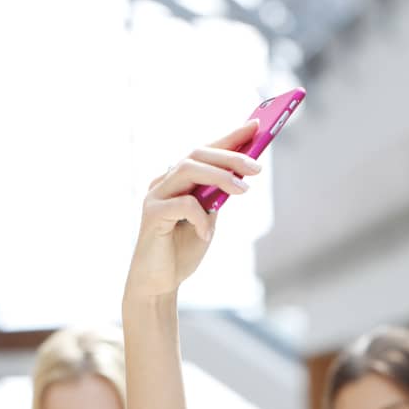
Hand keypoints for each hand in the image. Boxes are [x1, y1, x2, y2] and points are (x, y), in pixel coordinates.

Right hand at [124, 123, 261, 301]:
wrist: (159, 282)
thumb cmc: (182, 249)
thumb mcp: (208, 219)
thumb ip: (216, 197)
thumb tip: (240, 174)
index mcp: (179, 179)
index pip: (205, 150)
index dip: (230, 137)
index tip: (256, 126)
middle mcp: (164, 181)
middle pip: (196, 154)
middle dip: (230, 156)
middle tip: (257, 166)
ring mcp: (155, 195)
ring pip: (187, 169)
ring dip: (220, 176)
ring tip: (243, 190)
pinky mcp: (151, 215)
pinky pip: (181, 204)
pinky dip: (200, 216)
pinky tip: (206, 233)